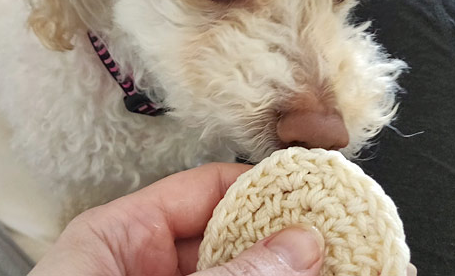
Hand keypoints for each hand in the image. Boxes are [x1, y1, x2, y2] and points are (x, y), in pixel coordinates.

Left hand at [28, 163, 324, 275]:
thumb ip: (231, 273)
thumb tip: (300, 245)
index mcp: (125, 232)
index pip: (206, 188)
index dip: (259, 187)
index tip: (308, 194)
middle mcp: (149, 261)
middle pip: (228, 233)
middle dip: (279, 237)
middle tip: (328, 237)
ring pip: (238, 269)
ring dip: (280, 270)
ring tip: (328, 264)